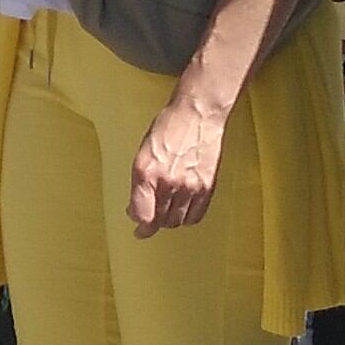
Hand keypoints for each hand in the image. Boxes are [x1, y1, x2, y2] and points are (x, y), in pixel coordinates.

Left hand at [127, 89, 230, 236]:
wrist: (197, 115)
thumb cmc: (168, 128)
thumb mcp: (142, 154)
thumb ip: (139, 183)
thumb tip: (137, 208)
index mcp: (146, 173)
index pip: (143, 216)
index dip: (140, 225)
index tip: (138, 229)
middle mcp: (168, 182)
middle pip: (160, 221)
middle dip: (153, 222)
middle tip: (151, 216)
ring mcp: (190, 186)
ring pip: (176, 221)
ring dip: (169, 220)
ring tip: (165, 211)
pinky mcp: (207, 187)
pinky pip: (196, 216)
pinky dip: (187, 217)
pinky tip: (182, 209)